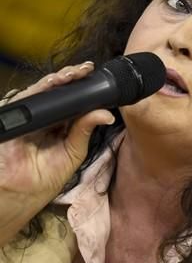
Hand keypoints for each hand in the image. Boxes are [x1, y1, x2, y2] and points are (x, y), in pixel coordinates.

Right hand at [0, 62, 114, 241]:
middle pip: (58, 93)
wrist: (19, 193)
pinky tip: (53, 83)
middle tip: (87, 69)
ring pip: (43, 91)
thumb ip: (85, 131)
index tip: (97, 78)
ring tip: (74, 73)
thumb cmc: (44, 178)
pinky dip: (40, 89)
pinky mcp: (13, 117)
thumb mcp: (72, 152)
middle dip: (72, 79)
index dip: (84, 89)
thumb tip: (107, 114)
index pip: (73, 102)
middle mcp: (44, 118)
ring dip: (58, 79)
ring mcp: (28, 116)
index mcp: (59, 126)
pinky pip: (26, 98)